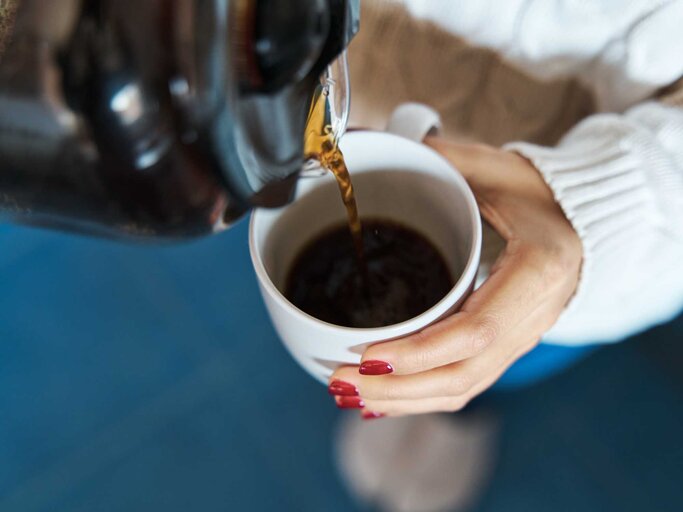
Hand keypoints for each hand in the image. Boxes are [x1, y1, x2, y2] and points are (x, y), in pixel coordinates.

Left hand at [328, 138, 582, 416]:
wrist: (583, 223)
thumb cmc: (541, 193)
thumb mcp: (498, 168)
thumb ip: (443, 158)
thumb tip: (372, 138)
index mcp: (537, 271)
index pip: (475, 331)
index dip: (419, 351)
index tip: (367, 354)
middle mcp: (532, 318)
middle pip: (462, 376)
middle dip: (397, 389)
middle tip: (340, 381)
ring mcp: (521, 339)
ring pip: (461, 389)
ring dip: (402, 401)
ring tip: (349, 393)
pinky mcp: (507, 347)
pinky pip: (464, 384)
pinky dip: (420, 398)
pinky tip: (382, 399)